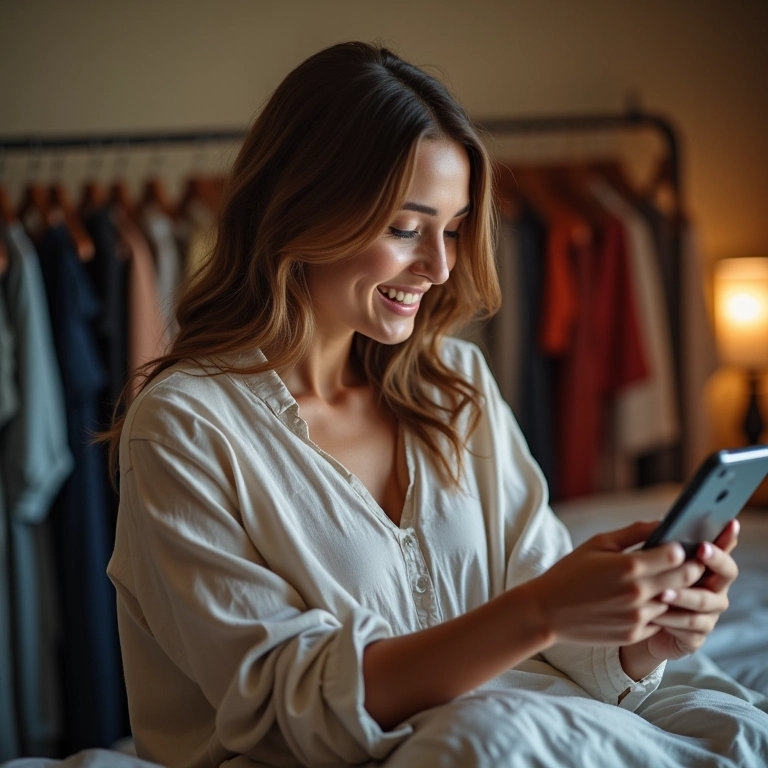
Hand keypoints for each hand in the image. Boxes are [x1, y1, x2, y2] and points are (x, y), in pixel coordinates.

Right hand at [531, 521, 703, 646]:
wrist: (547, 611)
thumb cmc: (570, 572)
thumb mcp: (598, 543)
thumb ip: (634, 532)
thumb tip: (662, 524)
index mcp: (629, 565)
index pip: (679, 556)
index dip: (686, 549)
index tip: (686, 545)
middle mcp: (638, 592)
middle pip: (685, 579)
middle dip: (691, 569)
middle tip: (691, 562)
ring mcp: (638, 616)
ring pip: (675, 602)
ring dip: (675, 592)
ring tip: (669, 582)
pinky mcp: (634, 634)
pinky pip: (660, 621)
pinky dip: (659, 611)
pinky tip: (648, 602)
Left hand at [640, 519, 739, 661]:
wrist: (629, 623)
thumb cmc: (639, 584)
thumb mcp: (642, 561)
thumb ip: (655, 543)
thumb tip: (662, 521)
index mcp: (702, 567)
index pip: (721, 547)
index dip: (728, 537)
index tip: (729, 523)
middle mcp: (712, 588)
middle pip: (726, 572)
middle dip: (714, 560)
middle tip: (701, 550)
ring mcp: (708, 613)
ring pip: (705, 601)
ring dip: (685, 595)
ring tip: (663, 591)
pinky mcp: (695, 636)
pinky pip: (689, 627)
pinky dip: (672, 620)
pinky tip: (655, 615)